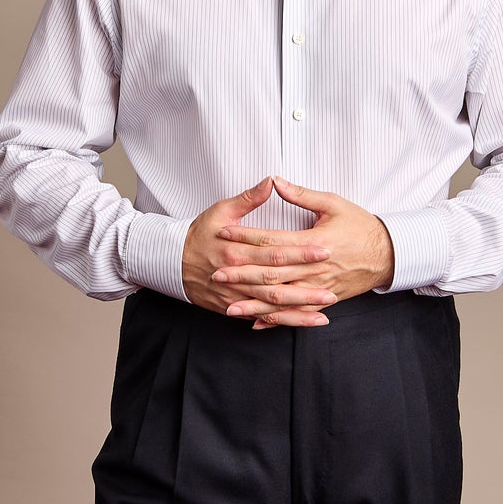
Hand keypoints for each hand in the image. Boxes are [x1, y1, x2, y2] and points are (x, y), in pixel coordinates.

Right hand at [182, 176, 338, 326]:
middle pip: (276, 283)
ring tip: (324, 312)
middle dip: (305, 288)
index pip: (274, 251)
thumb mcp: (220, 211)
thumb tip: (271, 181)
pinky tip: (303, 322)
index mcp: (236, 250)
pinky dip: (282, 322)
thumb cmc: (199, 234)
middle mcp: (236, 275)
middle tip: (331, 290)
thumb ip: (248, 199)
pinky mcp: (233, 307)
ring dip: (298, 311)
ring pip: (271, 305)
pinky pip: (261, 316)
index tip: (324, 250)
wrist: (171, 262)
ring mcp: (235, 295)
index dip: (300, 252)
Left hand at [214, 176, 394, 328]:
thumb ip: (301, 194)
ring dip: (254, 304)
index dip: (246, 237)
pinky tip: (257, 323)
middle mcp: (314, 269)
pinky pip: (297, 313)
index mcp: (313, 242)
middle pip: (271, 273)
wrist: (388, 254)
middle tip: (217, 273)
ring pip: (281, 298)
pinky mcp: (325, 299)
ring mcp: (319, 287)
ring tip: (230, 307)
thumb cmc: (361, 226)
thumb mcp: (333, 203)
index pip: (272, 241)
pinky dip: (277, 320)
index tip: (224, 234)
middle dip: (242, 274)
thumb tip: (275, 181)